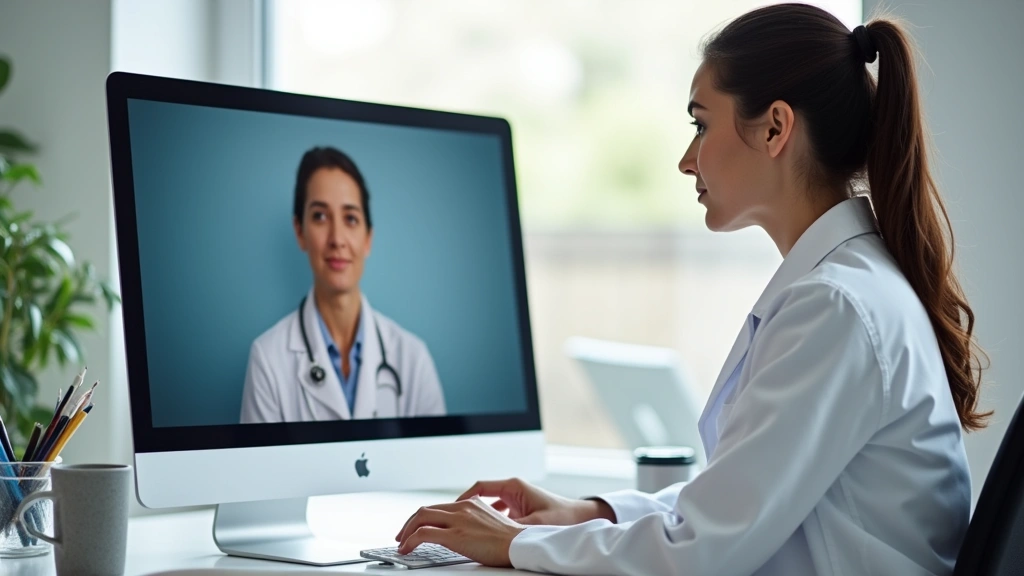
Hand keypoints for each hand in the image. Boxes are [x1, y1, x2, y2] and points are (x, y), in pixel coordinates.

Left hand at [393, 496, 524, 566]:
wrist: (520, 545)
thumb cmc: (510, 540)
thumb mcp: (491, 523)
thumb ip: (476, 521)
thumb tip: (467, 531)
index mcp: (471, 504)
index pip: (439, 507)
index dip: (423, 518)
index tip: (417, 528)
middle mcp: (462, 508)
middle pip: (426, 510)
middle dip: (410, 523)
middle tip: (403, 535)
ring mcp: (458, 520)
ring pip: (421, 518)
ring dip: (407, 531)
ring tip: (402, 544)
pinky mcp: (455, 535)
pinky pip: (423, 534)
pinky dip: (410, 541)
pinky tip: (406, 550)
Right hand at [455, 477, 615, 525]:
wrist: (581, 519)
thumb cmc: (563, 517)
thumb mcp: (535, 524)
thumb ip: (514, 528)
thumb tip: (496, 535)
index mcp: (513, 487)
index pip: (479, 487)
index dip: (463, 498)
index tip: (451, 509)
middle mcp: (513, 490)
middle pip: (481, 496)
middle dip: (466, 508)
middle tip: (452, 520)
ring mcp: (516, 500)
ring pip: (489, 506)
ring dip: (478, 517)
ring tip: (465, 529)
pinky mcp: (520, 510)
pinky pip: (498, 514)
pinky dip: (490, 523)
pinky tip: (485, 535)